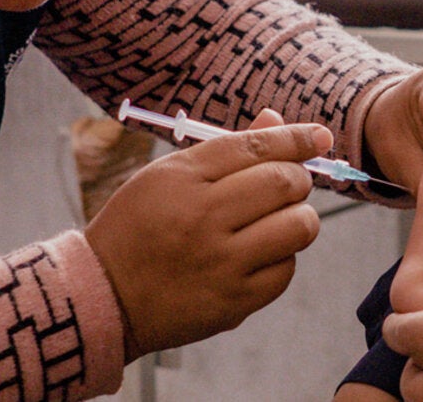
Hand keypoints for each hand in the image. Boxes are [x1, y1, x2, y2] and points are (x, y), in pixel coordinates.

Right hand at [85, 109, 322, 359]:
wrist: (104, 297)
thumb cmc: (140, 227)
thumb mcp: (167, 176)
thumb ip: (226, 150)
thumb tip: (277, 121)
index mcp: (182, 178)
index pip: (256, 146)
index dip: (297, 137)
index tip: (319, 136)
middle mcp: (203, 217)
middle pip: (285, 183)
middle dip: (298, 178)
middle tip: (287, 185)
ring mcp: (220, 263)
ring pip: (299, 226)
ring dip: (298, 218)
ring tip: (277, 221)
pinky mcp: (233, 302)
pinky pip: (287, 270)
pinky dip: (281, 259)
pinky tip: (257, 256)